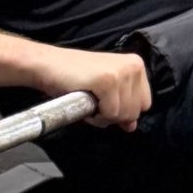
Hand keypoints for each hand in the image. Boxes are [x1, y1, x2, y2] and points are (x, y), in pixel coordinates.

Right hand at [31, 46, 152, 131]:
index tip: (104, 103)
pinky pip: (110, 113)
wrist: (47, 65)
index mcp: (136, 65)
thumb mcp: (105, 92)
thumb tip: (132, 126)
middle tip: (93, 102)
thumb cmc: (73, 78)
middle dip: (113, 115)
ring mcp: (121, 72)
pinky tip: (84, 101)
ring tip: (88, 100)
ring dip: (102, 116)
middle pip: (136, 112)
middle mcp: (133, 66)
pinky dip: (95, 115)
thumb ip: (122, 106)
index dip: (124, 111)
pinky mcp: (108, 80)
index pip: (145, 104)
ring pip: (123, 115)